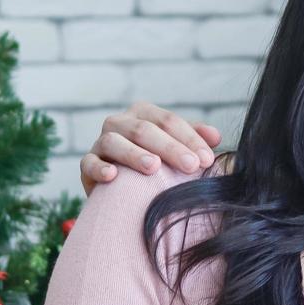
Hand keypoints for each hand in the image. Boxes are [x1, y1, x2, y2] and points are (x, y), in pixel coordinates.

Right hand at [79, 102, 220, 193]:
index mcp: (144, 114)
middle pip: (144, 130)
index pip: (169, 121)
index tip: (207, 160)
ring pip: (114, 142)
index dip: (190, 139)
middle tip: (191, 166)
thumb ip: (194, 140)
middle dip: (170, 147)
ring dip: (134, 154)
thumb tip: (217, 136)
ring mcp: (100, 142)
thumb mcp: (175, 149)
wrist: (121, 190)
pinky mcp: (86, 164)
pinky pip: (88, 162)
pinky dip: (99, 168)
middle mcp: (120, 123)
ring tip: (153, 167)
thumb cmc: (155, 165)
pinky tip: (113, 176)